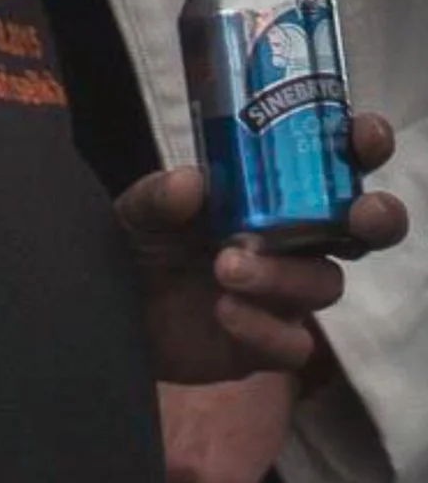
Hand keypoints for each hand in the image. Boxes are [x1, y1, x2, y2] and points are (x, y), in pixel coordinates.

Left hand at [119, 112, 406, 382]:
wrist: (106, 312)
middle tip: (358, 215)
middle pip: (364, 231)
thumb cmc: (139, 248)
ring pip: (325, 285)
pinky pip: (291, 345)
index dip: (363, 148)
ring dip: (284, 274)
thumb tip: (189, 183)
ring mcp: (285, 296)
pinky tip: (224, 312)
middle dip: (376, 219)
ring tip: (227, 265)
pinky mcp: (266, 345)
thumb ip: (158, 197)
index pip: (338, 167)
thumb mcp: (138, 212)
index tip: (363, 138)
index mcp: (277, 198)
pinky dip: (263, 327)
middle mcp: (295, 244)